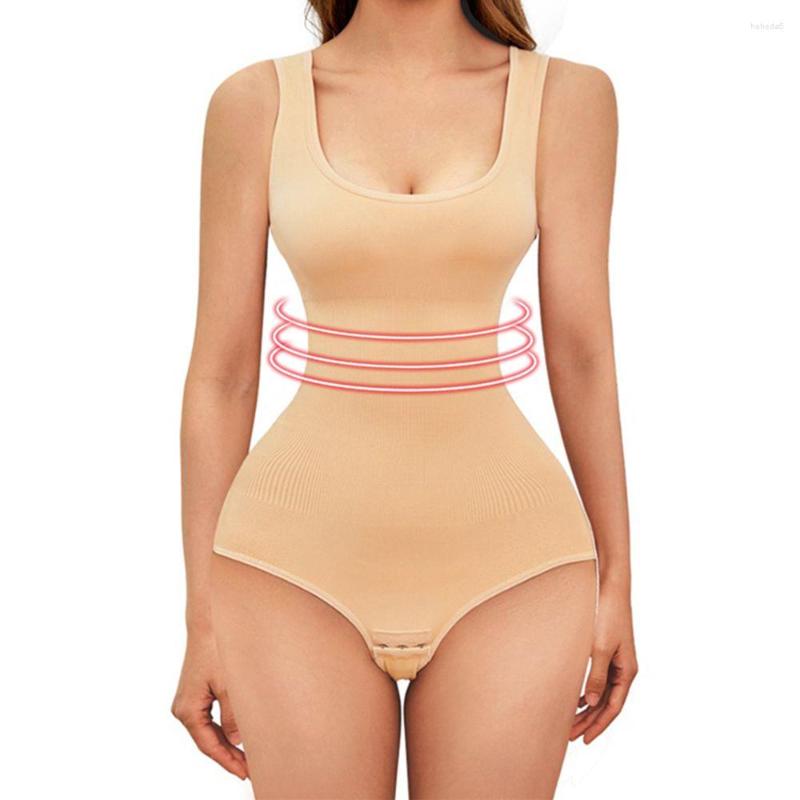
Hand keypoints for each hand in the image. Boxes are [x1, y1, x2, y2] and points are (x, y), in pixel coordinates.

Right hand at [171, 630, 247, 779]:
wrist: (209, 620)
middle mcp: (184, 707)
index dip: (228, 761)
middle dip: (228, 755)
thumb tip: (237, 739)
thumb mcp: (230, 684)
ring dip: (226, 742)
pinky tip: (236, 734)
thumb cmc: (217, 648)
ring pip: (209, 730)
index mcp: (187, 710)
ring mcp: (189, 699)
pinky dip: (222, 727)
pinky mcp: (197, 690)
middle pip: (207, 740)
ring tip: (246, 756)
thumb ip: (234, 715)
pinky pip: (209, 717)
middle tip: (250, 770)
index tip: (245, 774)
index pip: (209, 745)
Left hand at [571, 581, 637, 743]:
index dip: (599, 725)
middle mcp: (624, 669)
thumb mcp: (600, 648)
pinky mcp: (608, 652)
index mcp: (627, 671)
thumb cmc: (608, 615)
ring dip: (587, 708)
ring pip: (602, 693)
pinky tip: (576, 699)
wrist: (610, 588)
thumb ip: (596, 676)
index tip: (584, 739)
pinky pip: (599, 680)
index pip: (613, 707)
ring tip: (570, 722)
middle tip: (570, 736)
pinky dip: (588, 692)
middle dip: (589, 721)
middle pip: (607, 703)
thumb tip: (591, 702)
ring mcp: (617, 661)